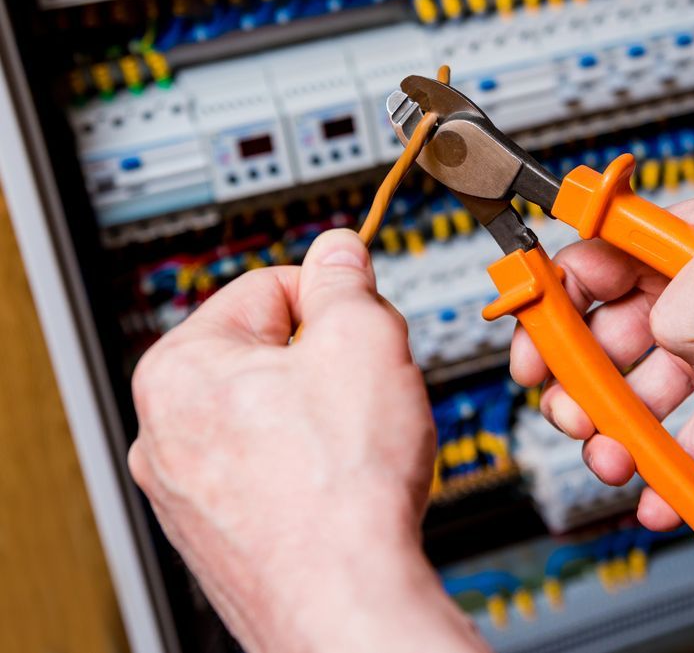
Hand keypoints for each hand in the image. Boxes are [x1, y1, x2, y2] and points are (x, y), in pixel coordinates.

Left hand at [129, 230, 485, 652]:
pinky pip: (268, 470)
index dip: (333, 296)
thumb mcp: (363, 340)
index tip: (365, 314)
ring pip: (270, 415)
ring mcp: (186, 489)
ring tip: (360, 443)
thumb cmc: (344, 484)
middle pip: (266, 353)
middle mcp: (164, 429)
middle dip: (326, 359)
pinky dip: (308, 467)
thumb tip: (338, 252)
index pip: (267, 287)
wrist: (346, 600)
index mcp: (181, 367)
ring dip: (320, 414)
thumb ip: (346, 281)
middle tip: (370, 385)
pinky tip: (343, 485)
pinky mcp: (217, 533)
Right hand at [510, 186, 693, 530]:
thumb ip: (686, 306)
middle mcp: (689, 297)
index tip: (529, 340)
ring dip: (618, 433)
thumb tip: (678, 359)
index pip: (591, 268)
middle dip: (576, 380)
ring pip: (642, 398)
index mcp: (679, 244)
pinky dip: (675, 470)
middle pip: (604, 342)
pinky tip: (660, 495)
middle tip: (569, 411)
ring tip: (614, 459)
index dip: (551, 303)